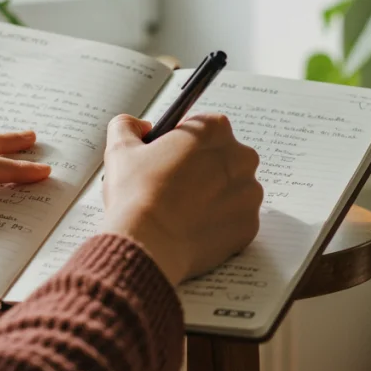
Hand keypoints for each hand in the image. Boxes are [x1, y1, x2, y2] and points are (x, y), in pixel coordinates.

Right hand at [101, 113, 261, 284]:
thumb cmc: (136, 195)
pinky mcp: (249, 225)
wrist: (147, 244)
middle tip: (175, 188)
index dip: (186, 144)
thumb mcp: (121, 148)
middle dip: (204, 170)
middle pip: (225, 158)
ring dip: (213, 197)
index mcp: (214, 130)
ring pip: (233, 191)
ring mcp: (249, 194)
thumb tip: (139, 127)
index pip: (206, 128)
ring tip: (183, 212)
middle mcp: (241, 157)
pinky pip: (235, 221)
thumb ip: (128, 126)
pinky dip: (218, 225)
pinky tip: (193, 229)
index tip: (172, 159)